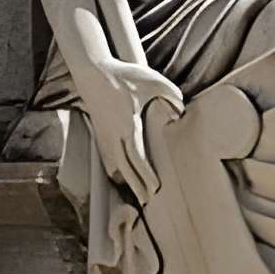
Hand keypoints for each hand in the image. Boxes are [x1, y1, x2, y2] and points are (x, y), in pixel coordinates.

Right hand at [80, 57, 182, 201]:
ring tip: (137, 194)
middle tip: (147, 200)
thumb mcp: (153, 80)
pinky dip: (116, 171)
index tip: (154, 187)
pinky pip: (109, 159)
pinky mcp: (100, 135)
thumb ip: (171, 95)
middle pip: (125, 168)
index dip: (145, 174)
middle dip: (136, 185)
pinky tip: (122, 178)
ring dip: (126, 181)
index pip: (136, 156)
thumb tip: (181, 113)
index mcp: (127, 125)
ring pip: (115, 165)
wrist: (93, 73)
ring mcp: (105, 136)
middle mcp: (113, 135)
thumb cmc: (124, 75)